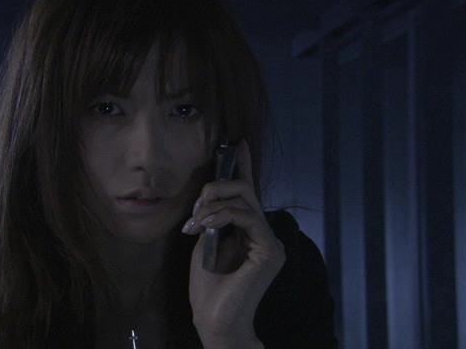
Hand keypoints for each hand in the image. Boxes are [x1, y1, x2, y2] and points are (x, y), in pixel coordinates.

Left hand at [181, 140, 284, 348]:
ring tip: (196, 222)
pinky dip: (221, 216)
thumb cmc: (207, 288)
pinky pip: (246, 217)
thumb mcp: (206, 242)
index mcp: (250, 232)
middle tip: (196, 207)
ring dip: (213, 205)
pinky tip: (204, 226)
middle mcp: (264, 234)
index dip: (244, 167)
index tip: (237, 144)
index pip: (249, 194)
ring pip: (246, 200)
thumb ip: (214, 219)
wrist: (214, 320)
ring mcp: (270, 243)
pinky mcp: (269, 251)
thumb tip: (212, 197)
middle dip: (217, 187)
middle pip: (246, 190)